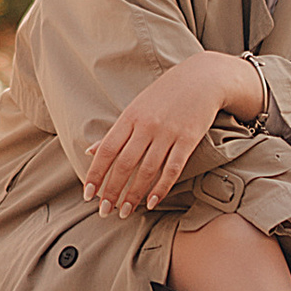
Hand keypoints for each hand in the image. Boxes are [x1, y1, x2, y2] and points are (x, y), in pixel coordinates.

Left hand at [81, 52, 251, 218]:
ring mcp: (168, 133)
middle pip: (124, 164)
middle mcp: (146, 126)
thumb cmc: (165, 94)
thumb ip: (115, 131)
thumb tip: (90, 151)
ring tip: (125, 211)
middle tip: (104, 211)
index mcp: (130, 117)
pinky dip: (161, 188)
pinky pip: (172, 168)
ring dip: (134, 194)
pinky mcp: (188, 140)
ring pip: (147, 170)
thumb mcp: (136, 107)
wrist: (202, 78)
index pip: (106, 150)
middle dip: (112, 191)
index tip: (88, 194)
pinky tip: (152, 202)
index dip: (96, 174)